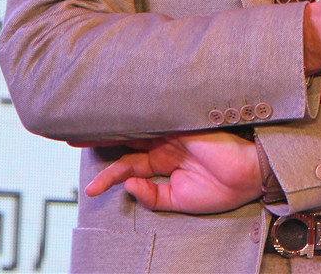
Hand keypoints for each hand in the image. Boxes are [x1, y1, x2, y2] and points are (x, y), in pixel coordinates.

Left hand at [82, 130, 260, 213]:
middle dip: (100, 139)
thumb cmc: (221, 189)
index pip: (130, 164)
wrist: (249, 176)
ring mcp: (173, 131)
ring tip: (81, 130)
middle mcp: (166, 143)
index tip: (90, 189)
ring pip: (136, 126)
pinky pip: (155, 118)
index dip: (109, 175)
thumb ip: (153, 196)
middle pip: (127, 138)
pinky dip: (135, 119)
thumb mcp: (180, 202)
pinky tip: (116, 119)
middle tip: (71, 138)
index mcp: (166, 161)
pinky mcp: (183, 122)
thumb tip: (129, 187)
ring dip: (110, 128)